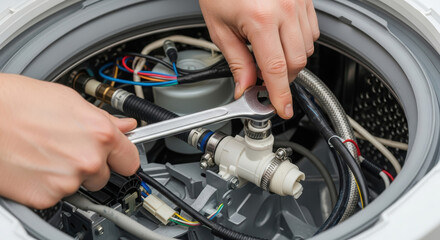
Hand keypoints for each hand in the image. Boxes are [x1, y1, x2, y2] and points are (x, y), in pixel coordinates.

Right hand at [0, 74, 139, 208]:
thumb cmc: (16, 102)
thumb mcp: (70, 100)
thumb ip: (104, 119)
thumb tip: (125, 126)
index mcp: (101, 134)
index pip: (130, 159)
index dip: (123, 157)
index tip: (118, 157)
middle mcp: (89, 160)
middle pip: (105, 175)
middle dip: (93, 165)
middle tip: (69, 148)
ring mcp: (68, 181)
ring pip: (81, 185)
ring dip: (70, 174)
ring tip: (47, 153)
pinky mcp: (46, 197)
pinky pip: (58, 195)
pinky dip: (48, 184)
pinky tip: (35, 165)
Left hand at [199, 0, 318, 118]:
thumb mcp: (220, 27)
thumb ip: (236, 61)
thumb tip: (245, 86)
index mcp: (260, 18)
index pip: (275, 69)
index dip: (280, 94)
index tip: (283, 108)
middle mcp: (285, 9)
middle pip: (296, 62)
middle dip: (282, 77)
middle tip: (264, 78)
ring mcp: (298, 2)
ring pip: (307, 48)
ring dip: (291, 60)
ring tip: (270, 53)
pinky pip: (312, 31)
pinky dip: (300, 42)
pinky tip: (282, 38)